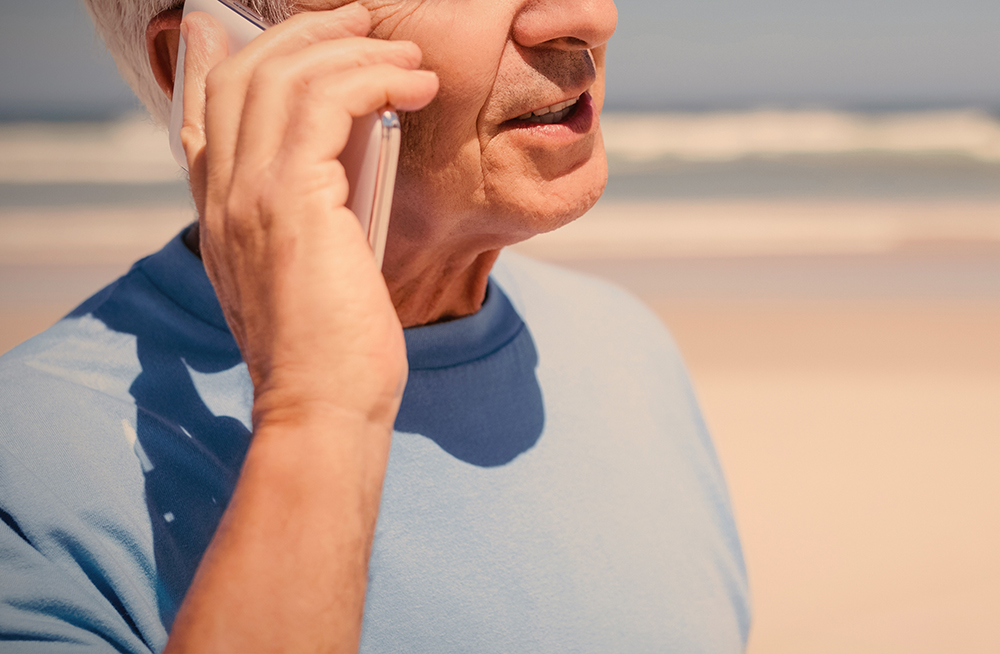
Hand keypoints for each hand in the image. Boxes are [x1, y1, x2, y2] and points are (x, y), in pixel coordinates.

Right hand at [178, 4, 438, 431]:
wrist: (325, 409)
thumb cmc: (333, 354)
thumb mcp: (312, 274)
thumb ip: (313, 216)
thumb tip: (352, 168)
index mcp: (221, 211)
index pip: (214, 104)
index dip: (264, 55)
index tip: (323, 41)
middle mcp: (222, 194)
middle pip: (244, 70)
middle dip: (311, 34)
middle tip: (370, 26)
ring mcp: (248, 194)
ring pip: (284, 73)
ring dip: (354, 49)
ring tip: (408, 58)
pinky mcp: (291, 200)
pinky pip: (324, 100)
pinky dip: (374, 76)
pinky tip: (415, 85)